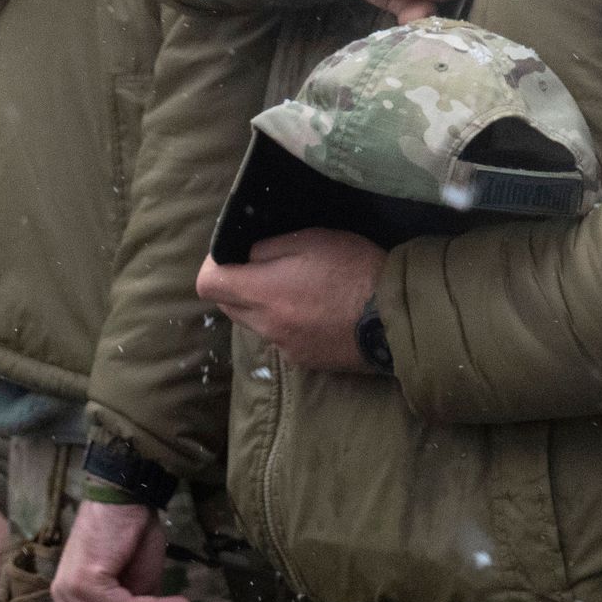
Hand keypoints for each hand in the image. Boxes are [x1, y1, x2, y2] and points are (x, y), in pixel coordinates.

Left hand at [197, 229, 387, 372]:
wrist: (394, 318)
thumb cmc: (354, 270)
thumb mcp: (311, 240)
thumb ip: (268, 248)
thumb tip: (247, 257)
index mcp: (261, 293)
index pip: (207, 284)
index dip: (215, 265)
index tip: (233, 255)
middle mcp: (265, 325)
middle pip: (228, 306)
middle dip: (237, 286)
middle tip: (269, 269)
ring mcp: (284, 347)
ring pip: (254, 324)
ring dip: (263, 307)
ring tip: (298, 292)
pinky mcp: (304, 361)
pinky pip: (280, 339)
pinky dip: (288, 325)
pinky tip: (318, 314)